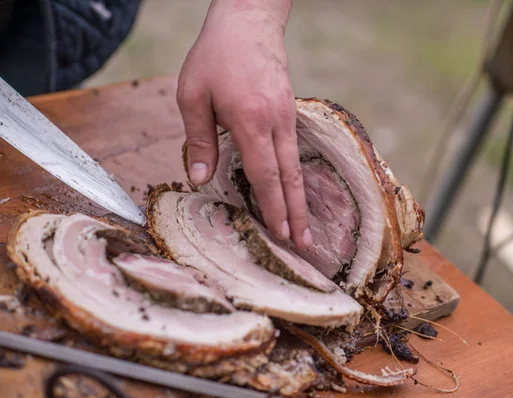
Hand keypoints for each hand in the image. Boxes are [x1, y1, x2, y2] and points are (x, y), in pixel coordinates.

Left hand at [177, 0, 311, 248]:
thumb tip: (198, 180)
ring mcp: (288, 117)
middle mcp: (276, 123)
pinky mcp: (289, 111)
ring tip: (304, 228)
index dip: (274, 207)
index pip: (266, 175)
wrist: (249, 20)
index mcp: (251, 121)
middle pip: (290, 177)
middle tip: (305, 246)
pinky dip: (295, 177)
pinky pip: (294, 151)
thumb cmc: (215, 56)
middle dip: (297, 214)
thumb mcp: (193, 96)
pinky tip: (293, 191)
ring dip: (300, 200)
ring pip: (296, 166)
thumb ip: (199, 140)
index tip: (282, 234)